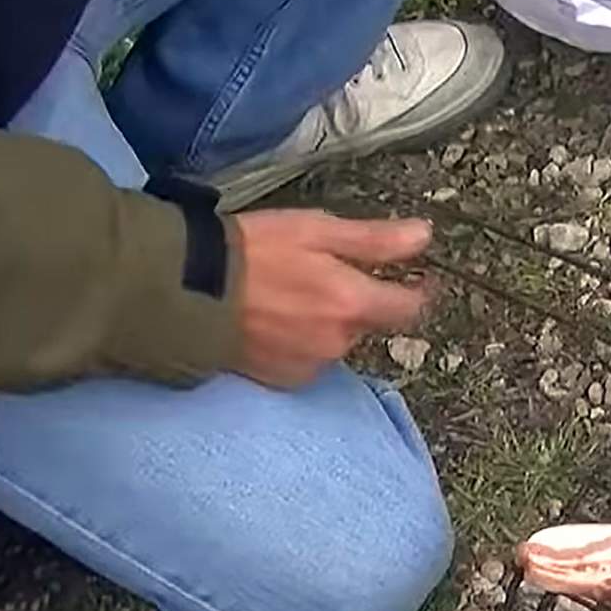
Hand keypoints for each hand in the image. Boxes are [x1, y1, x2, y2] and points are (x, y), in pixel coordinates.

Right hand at [230, 208, 433, 387]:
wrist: (185, 290)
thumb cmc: (251, 251)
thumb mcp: (316, 230)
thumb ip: (375, 240)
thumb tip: (424, 237)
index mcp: (352, 303)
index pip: (410, 308)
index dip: (418, 291)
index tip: (418, 279)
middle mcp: (339, 342)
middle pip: (368, 323)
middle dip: (356, 302)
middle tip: (320, 275)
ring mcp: (311, 365)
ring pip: (337, 341)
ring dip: (326, 322)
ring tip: (289, 296)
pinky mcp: (284, 380)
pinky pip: (309, 359)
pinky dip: (301, 342)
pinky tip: (274, 321)